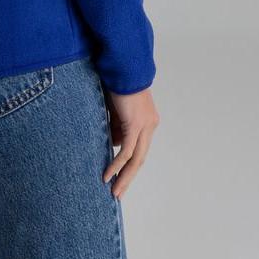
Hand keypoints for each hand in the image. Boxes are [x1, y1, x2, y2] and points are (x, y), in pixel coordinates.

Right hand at [102, 85, 159, 199]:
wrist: (123, 66)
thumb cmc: (117, 81)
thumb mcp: (116, 107)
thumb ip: (117, 123)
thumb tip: (112, 140)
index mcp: (147, 120)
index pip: (139, 147)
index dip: (129, 162)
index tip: (118, 174)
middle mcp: (150, 125)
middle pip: (141, 158)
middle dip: (129, 177)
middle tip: (119, 193)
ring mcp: (145, 125)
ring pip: (136, 159)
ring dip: (124, 176)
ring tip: (114, 190)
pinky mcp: (135, 125)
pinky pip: (126, 151)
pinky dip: (117, 164)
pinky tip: (108, 175)